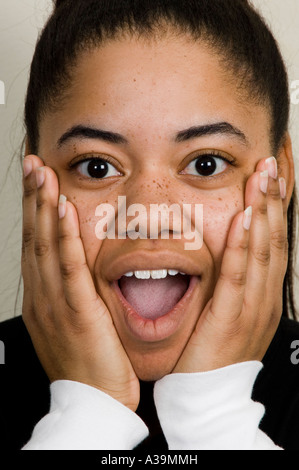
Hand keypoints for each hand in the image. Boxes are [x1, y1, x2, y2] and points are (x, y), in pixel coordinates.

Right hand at [22, 155, 138, 410]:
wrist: (93, 400)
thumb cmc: (87, 362)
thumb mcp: (72, 320)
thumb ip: (70, 291)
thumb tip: (74, 270)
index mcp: (42, 295)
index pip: (36, 242)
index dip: (35, 209)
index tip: (38, 181)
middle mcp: (42, 294)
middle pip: (35, 236)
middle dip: (33, 197)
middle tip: (34, 163)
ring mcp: (55, 301)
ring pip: (47, 245)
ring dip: (44, 207)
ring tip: (43, 174)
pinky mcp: (75, 310)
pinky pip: (69, 267)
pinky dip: (65, 237)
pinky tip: (64, 211)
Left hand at [174, 156, 287, 372]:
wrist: (207, 397)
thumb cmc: (211, 353)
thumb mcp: (227, 313)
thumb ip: (230, 284)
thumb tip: (226, 255)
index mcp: (262, 295)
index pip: (272, 241)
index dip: (274, 207)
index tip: (273, 176)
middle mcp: (264, 296)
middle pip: (273, 238)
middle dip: (273, 198)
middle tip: (272, 162)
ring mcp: (252, 306)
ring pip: (262, 249)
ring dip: (263, 210)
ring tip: (263, 176)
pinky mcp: (231, 317)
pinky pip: (239, 273)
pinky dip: (243, 243)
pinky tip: (245, 217)